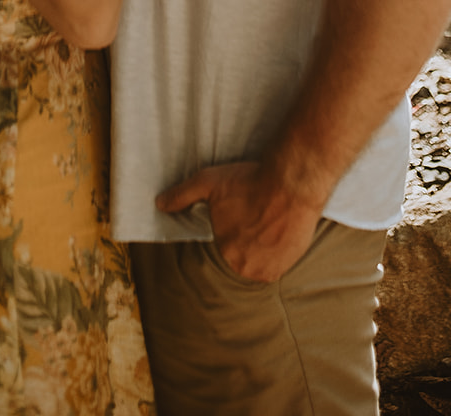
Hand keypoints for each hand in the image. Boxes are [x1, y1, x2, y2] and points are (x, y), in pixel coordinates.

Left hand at [156, 159, 323, 282]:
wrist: (291, 184)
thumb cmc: (249, 182)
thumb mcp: (209, 182)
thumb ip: (183, 195)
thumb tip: (159, 204)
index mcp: (226, 252)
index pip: (225, 243)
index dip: (233, 225)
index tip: (242, 211)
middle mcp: (246, 268)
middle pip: (242, 253)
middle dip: (247, 236)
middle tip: (256, 214)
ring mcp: (268, 269)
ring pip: (259, 259)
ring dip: (262, 246)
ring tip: (268, 222)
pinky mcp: (287, 266)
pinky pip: (277, 263)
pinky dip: (277, 251)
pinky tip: (278, 230)